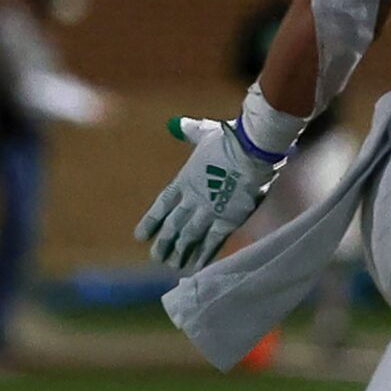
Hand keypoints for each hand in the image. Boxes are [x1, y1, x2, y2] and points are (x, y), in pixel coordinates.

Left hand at [134, 115, 282, 272]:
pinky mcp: (228, 220)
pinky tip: (196, 265)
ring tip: (173, 265)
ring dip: (180, 252)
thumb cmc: (229, 139)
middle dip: (164, 243)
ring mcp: (209, 211)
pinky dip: (204, 254)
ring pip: (189, 237)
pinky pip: (213, 241)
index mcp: (184, 180)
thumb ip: (189, 132)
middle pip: (173, 226)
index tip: (140, 236)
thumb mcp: (204, 133)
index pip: (162, 205)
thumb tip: (177, 124)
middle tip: (156, 258)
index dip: (151, 222)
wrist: (250, 151)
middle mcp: (192, 199)